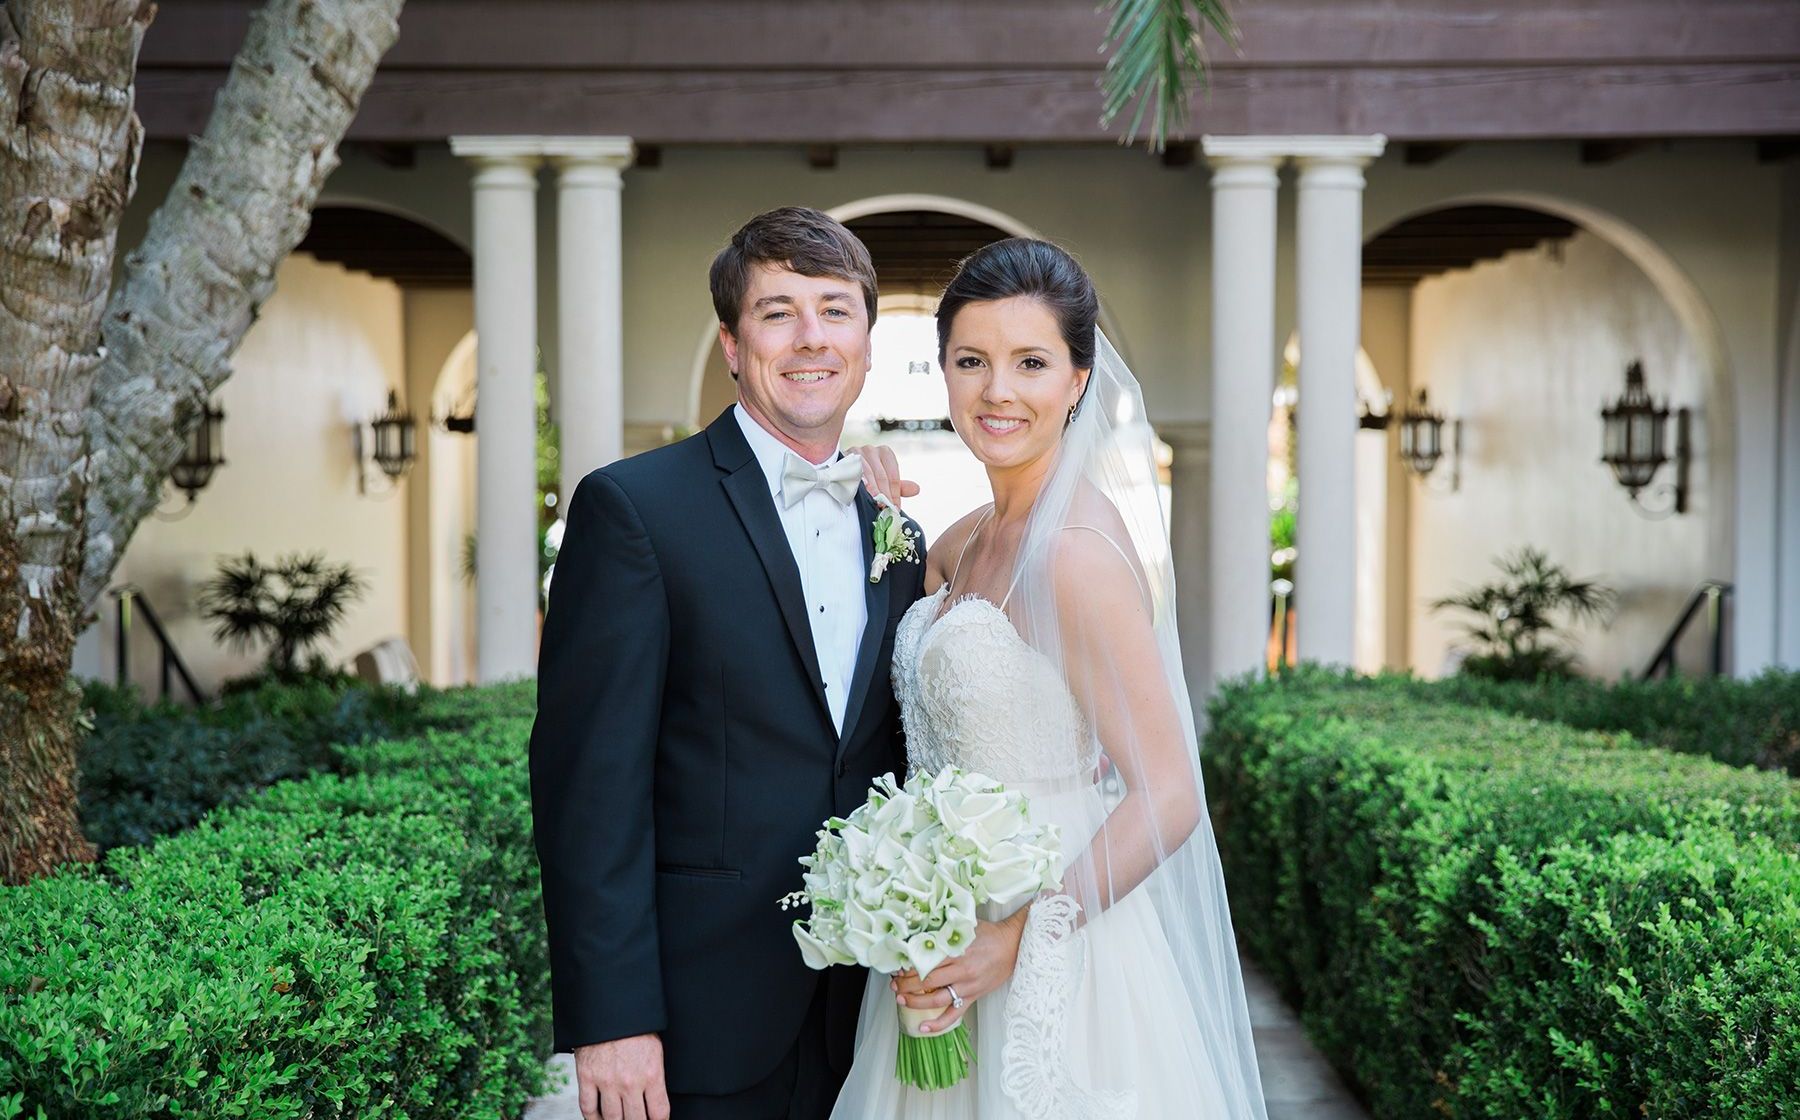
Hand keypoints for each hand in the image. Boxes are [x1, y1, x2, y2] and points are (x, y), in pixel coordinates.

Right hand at [574, 1034, 668, 1119]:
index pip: (659, 1113)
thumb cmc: (636, 1027)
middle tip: (637, 1119)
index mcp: (652, 1074)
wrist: (609, 1008)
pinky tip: (599, 1119)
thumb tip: (656, 1099)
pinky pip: (588, 1108)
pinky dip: (593, 1118)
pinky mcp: (587, 1077)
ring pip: (612, 1119)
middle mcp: (630, 1082)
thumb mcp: (655, 1050)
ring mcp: (607, 1081)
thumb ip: (655, 1076)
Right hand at [847, 444, 919, 508]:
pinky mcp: (843, 458)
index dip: (895, 493)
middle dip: (885, 494)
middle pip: (881, 476)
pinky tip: (861, 494)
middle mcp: (871, 449)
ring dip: (872, 491)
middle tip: (886, 508)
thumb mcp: (884, 480)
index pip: (893, 476)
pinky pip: (852, 473)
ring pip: (868, 474)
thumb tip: (916, 489)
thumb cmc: (867, 475)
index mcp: (885, 452)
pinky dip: (858, 485)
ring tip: (876, 503)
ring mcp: (856, 452)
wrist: (842, 468)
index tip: (895, 508)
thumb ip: (899, 486)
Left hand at [889, 910, 1028, 1034]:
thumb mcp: (965, 926)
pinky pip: (954, 1015)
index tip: (897, 967)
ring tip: (900, 999)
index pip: (925, 962)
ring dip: (915, 1002)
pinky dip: (938, 1024)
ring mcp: (967, 987)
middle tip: (894, 983)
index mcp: (957, 952)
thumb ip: (944, 931)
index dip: (907, 967)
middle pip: (926, 982)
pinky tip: (922, 1027)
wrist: (1013, 945)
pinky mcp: (973, 997)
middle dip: (906, 984)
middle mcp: (961, 971)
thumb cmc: (989, 934)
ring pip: (936, 1000)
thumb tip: (920, 932)